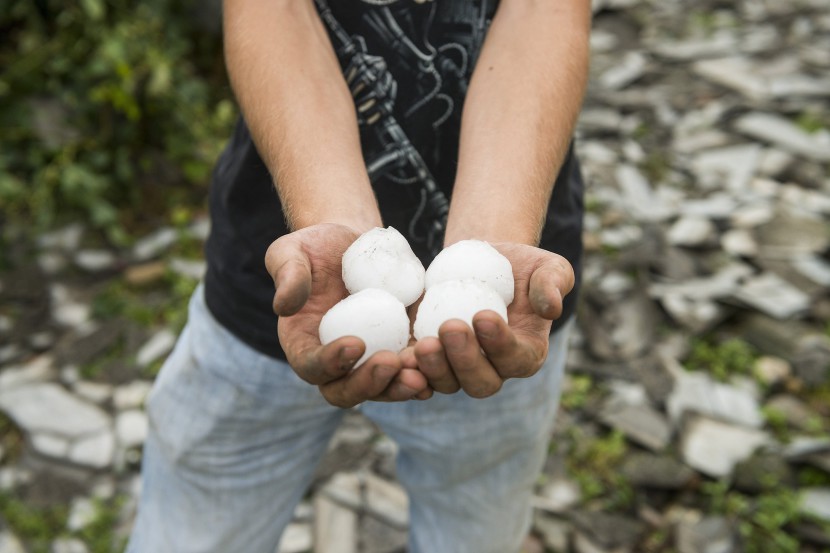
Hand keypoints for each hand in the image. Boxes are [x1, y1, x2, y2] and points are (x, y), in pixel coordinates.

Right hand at [265, 223, 431, 406]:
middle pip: (347, 391)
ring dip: (401, 387)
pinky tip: (442, 363)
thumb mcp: (291, 252)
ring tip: (420, 374)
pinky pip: (411, 371)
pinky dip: (426, 373)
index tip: (354, 343)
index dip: (330, 363)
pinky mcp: (398, 350)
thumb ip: (287, 275)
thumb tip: (284, 306)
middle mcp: (335, 364)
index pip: (312, 367)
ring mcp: (369, 361)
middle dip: (370, 383)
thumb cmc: (315, 247)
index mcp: (303, 346)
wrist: (354, 244)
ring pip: (383, 389)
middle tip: (392, 363)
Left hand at [404, 243, 573, 397]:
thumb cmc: (520, 266)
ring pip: (447, 383)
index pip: (516, 359)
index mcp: (526, 354)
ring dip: (434, 369)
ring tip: (422, 344)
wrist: (479, 263)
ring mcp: (458, 369)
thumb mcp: (548, 266)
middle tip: (450, 328)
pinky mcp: (430, 360)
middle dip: (465, 360)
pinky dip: (408, 372)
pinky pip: (419, 375)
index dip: (500, 344)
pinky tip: (398, 356)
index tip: (484, 315)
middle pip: (481, 382)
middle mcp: (493, 370)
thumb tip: (551, 308)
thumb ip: (555, 283)